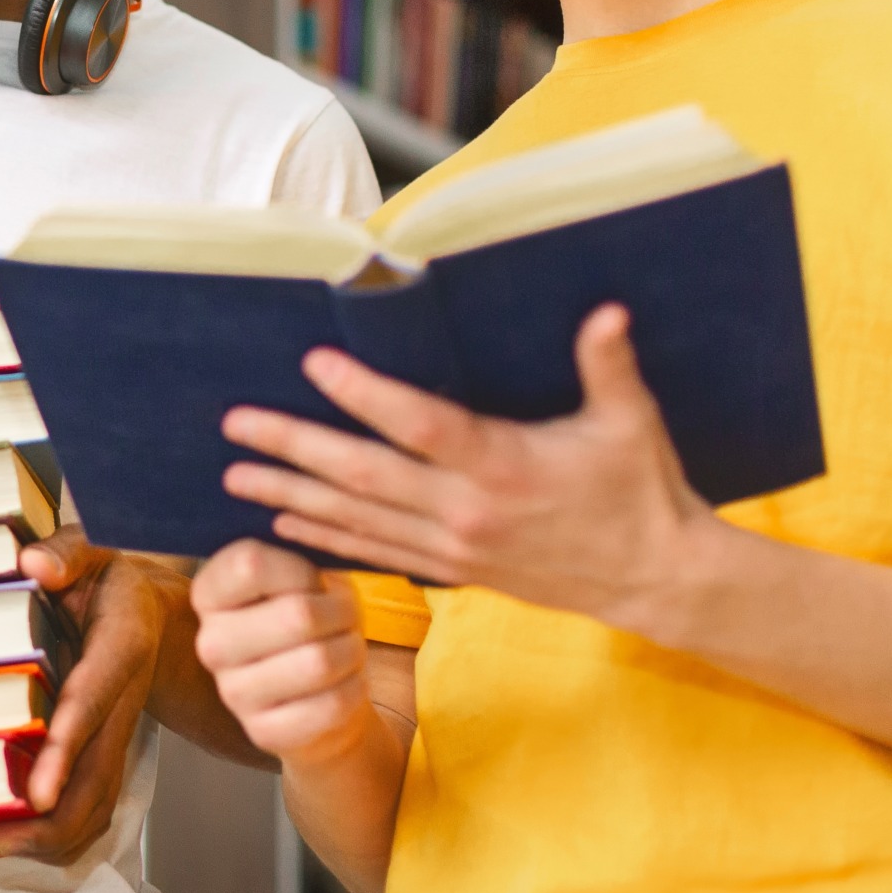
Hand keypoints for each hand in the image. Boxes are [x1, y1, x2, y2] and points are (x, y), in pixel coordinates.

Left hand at [0, 527, 176, 861]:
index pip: (94, 697)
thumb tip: (33, 566)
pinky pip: (99, 801)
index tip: (39, 792)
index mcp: (123, 642)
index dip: (68, 745)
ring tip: (4, 846)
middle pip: (103, 771)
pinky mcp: (111, 747)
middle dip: (57, 817)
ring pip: (104, 798)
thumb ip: (66, 552)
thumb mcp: (93, 547)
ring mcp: (122, 728)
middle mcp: (127, 695)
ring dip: (60, 834)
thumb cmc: (110, 575)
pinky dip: (68, 833)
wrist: (155, 606)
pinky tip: (28, 840)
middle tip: (0, 838)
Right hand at [190, 541, 376, 765]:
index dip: (300, 567)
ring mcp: (232, 693)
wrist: (318, 691)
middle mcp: (210, 643)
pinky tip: (344, 682)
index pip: (251, 563)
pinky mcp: (262, 733)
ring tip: (346, 646)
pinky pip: (329, 705)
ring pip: (320, 662)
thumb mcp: (304, 571)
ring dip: (351, 650)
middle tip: (343, 616)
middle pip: (298, 614)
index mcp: (210, 592)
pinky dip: (353, 688)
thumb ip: (298, 548)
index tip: (312, 577)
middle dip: (341, 612)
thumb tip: (308, 520)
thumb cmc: (313, 614)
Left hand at [222, 304, 720, 635]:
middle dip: (293, 448)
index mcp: (504, 467)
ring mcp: (456, 548)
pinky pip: (377, 553)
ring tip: (235, 477)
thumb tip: (608, 310)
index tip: (314, 364)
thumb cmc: (642, 494)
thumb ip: (609, 365)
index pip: (418, 426)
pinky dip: (327, 538)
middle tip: (238, 424)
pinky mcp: (456, 571)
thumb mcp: (633, 424)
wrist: (656, 582)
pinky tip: (286, 523)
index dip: (363, 395)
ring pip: (356, 521)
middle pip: (362, 477)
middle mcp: (467, 512)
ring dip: (291, 497)